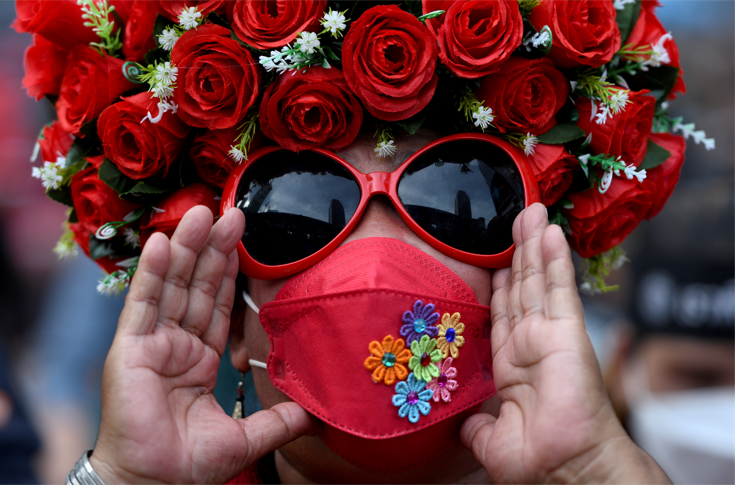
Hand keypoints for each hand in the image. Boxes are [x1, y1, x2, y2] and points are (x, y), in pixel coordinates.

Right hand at [90, 207, 320, 483]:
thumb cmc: (187, 465)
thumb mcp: (245, 437)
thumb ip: (280, 420)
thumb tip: (317, 414)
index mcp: (200, 359)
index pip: (219, 305)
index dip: (230, 272)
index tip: (243, 240)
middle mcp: (175, 345)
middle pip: (197, 287)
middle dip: (213, 249)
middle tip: (231, 211)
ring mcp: (151, 344)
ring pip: (172, 286)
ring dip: (186, 248)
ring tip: (201, 213)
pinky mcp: (129, 350)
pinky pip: (142, 305)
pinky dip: (151, 274)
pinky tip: (161, 243)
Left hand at [461, 203, 668, 483]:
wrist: (564, 469)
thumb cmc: (535, 460)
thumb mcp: (489, 438)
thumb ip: (474, 424)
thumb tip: (462, 425)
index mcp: (510, 364)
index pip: (502, 312)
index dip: (498, 284)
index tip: (494, 259)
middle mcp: (529, 344)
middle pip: (521, 287)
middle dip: (517, 253)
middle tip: (516, 218)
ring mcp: (549, 335)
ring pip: (538, 280)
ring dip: (533, 245)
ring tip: (531, 212)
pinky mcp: (567, 332)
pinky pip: (558, 288)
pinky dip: (555, 259)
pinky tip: (550, 233)